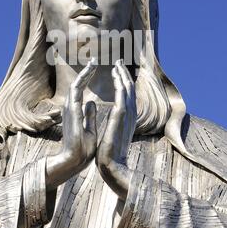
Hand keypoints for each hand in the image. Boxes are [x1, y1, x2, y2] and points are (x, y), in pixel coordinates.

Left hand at [46, 59, 96, 189]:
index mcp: (74, 112)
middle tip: (94, 61)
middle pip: (75, 85)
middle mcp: (69, 109)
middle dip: (85, 72)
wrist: (68, 162)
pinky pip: (76, 96)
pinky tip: (88, 85)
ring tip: (92, 69)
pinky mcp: (71, 115)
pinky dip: (82, 87)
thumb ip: (89, 117)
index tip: (94, 64)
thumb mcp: (88, 134)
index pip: (77, 87)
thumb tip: (91, 101)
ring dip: (83, 78)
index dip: (85, 74)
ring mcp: (68, 111)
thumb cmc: (80, 152)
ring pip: (75, 89)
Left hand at [96, 59, 136, 200]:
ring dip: (122, 74)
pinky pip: (122, 95)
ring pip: (127, 88)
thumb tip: (98, 107)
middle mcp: (130, 114)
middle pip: (129, 88)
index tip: (117, 70)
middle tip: (119, 61)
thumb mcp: (108, 131)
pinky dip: (120, 83)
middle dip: (123, 73)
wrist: (112, 166)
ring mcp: (127, 115)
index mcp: (126, 117)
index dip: (122, 81)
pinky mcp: (121, 117)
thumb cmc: (109, 152)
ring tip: (117, 63)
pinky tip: (116, 74)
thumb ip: (107, 118)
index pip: (126, 95)